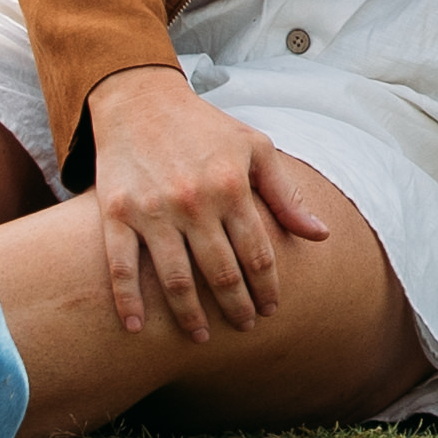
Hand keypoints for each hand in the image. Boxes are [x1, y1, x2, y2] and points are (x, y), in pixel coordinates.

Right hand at [85, 67, 330, 337]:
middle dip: (237, 308)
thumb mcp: (255, 148)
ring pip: (175, 279)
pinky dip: (127, 301)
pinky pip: (121, 267)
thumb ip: (286, 194)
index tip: (273, 310)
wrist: (140, 100)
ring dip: (190, 316)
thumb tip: (321, 236)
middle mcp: (194, 202)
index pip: (258, 253)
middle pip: (221, 273)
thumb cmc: (204, 127)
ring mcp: (153, 210)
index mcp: (232, 186)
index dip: (267, 287)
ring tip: (202, 337)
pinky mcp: (116, 213)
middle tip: (245, 328)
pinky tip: (137, 329)